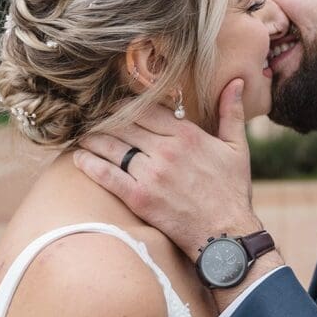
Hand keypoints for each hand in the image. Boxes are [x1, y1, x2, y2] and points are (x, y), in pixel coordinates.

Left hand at [73, 79, 261, 260]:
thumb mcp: (237, 148)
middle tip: (93, 118)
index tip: (115, 105)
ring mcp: (151, 174)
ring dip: (93, 139)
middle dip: (106, 120)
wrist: (226, 235)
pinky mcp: (139, 198)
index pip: (146, 109)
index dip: (126, 105)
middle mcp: (166, 150)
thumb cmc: (232, 191)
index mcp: (187, 135)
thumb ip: (232, 112)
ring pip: (112, 146)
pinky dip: (89, 164)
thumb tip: (237, 81)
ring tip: (84, 136)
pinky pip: (107, 175)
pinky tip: (78, 158)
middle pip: (125, 125)